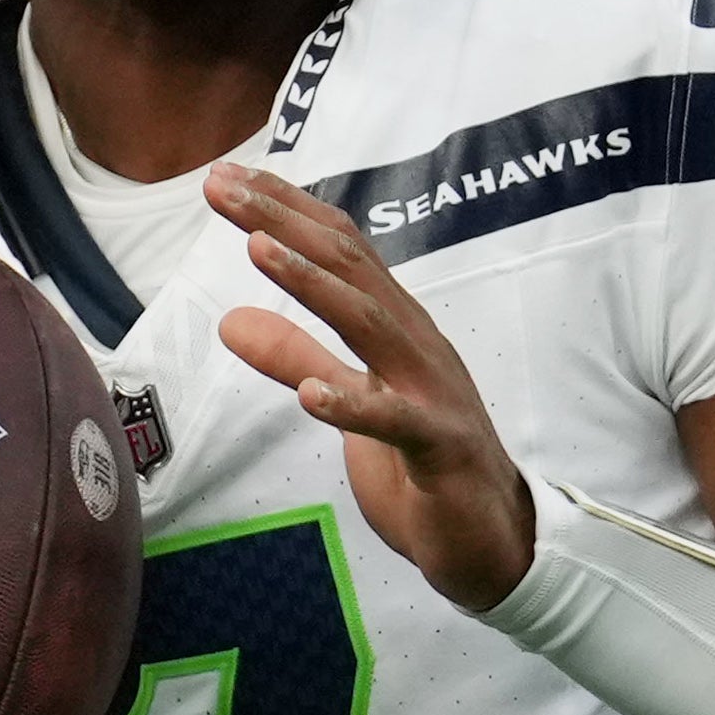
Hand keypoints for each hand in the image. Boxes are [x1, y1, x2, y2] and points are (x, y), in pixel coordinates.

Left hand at [207, 164, 537, 610]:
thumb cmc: (421, 465)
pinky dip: (354, 405)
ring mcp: (433, 392)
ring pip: (371, 325)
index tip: (228, 175)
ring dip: (312, 285)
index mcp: (397, 328)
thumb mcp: (347, 402)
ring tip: (257, 250)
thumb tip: (228, 320)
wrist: (492, 539)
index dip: (286, 209)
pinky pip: (396, 422)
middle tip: (222, 186)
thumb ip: (296, 358)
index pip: (340, 250)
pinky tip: (312, 396)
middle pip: (349, 269)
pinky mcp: (440, 448)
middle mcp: (417, 344)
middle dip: (284, 223)